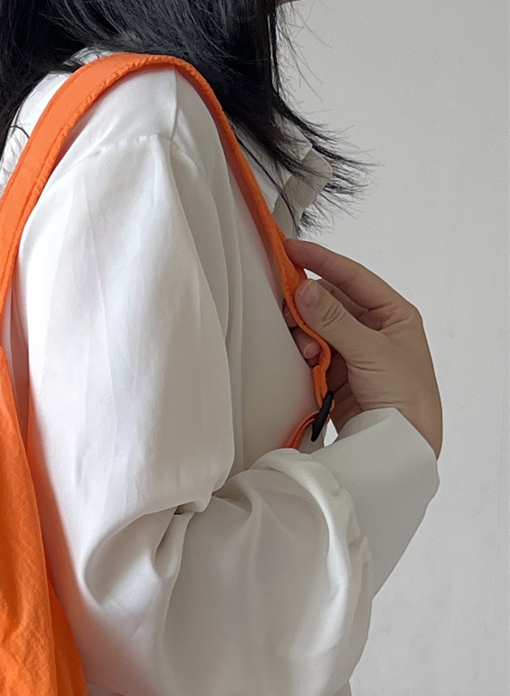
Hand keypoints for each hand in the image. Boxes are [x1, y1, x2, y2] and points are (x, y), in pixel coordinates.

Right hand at [282, 237, 442, 457]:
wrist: (401, 446)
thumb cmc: (405, 396)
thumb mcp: (371, 351)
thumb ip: (335, 321)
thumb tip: (304, 291)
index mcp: (393, 314)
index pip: (353, 277)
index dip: (322, 261)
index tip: (291, 250)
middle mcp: (374, 330)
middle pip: (330, 303)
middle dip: (309, 307)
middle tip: (289, 311)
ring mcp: (354, 354)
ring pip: (318, 329)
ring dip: (306, 335)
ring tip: (306, 351)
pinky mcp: (337, 378)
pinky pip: (313, 355)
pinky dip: (304, 356)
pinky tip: (305, 362)